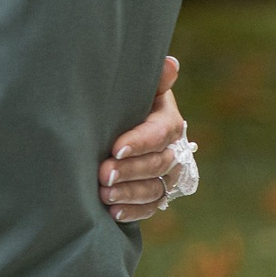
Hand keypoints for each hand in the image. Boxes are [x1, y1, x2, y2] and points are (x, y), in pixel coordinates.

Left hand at [100, 56, 188, 223]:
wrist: (117, 125)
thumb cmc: (124, 101)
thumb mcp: (137, 88)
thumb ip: (152, 78)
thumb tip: (169, 64)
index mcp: (167, 121)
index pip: (160, 134)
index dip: (140, 142)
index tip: (115, 148)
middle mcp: (172, 150)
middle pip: (158, 164)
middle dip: (130, 170)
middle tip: (103, 173)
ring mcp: (165, 176)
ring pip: (156, 189)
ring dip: (130, 193)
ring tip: (104, 194)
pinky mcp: (154, 194)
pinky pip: (150, 207)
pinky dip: (133, 212)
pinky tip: (113, 213)